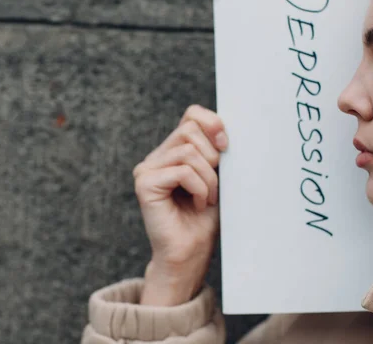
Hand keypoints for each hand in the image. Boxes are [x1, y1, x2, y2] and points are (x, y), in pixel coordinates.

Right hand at [133, 104, 227, 305]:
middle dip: (213, 158)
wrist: (190, 256)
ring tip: (208, 199)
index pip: (192, 115)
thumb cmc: (206, 220)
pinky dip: (199, 188)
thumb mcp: (218, 178)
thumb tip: (225, 129)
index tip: (227, 146)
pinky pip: (182, 171)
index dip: (212, 123)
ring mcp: (147, 169)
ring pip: (188, 151)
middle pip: (191, 130)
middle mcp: (156, 157)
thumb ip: (216, 151)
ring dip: (209, 178)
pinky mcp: (145, 184)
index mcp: (173, 151)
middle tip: (216, 186)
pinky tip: (198, 205)